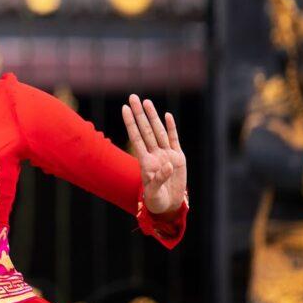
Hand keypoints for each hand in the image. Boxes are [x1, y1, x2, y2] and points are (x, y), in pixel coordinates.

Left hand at [122, 94, 186, 213]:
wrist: (170, 206)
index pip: (136, 137)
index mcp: (145, 162)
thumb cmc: (157, 201)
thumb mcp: (154, 194)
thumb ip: (158, 179)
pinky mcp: (179, 158)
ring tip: (147, 102)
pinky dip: (171, 128)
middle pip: (146, 129)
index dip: (130, 123)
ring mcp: (166, 155)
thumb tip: (167, 165)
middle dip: (139, 113)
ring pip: (158, 131)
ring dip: (153, 116)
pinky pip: (174, 140)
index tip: (124, 108)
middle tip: (133, 97)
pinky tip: (167, 115)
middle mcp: (155, 155)